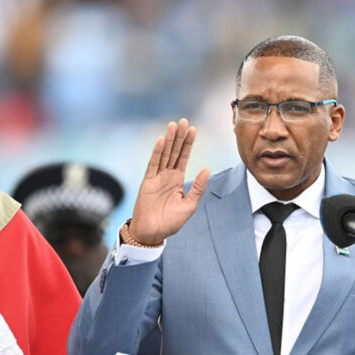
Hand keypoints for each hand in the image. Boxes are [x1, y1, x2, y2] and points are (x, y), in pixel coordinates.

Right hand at [128, 118, 209, 244]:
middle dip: (179, 136)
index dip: (188, 144)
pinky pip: (153, 164)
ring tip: (174, 125)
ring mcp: (156, 177)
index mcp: (177, 180)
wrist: (153, 233)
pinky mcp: (147, 182)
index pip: (183, 157)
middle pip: (174, 152)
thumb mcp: (190, 205)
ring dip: (169, 140)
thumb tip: (207, 169)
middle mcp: (167, 176)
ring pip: (164, 154)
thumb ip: (198, 187)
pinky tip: (163, 140)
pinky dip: (158, 152)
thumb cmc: (170, 222)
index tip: (193, 129)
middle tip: (184, 120)